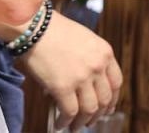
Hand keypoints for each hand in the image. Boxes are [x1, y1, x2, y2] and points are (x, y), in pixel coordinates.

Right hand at [16, 12, 121, 129]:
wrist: (32, 25)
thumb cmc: (52, 28)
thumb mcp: (81, 38)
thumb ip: (89, 59)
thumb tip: (83, 86)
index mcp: (104, 52)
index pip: (116, 83)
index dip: (112, 99)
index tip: (107, 107)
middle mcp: (97, 66)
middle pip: (104, 99)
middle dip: (98, 114)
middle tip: (91, 120)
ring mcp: (81, 77)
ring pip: (89, 109)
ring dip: (83, 121)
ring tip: (75, 126)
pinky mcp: (63, 87)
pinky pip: (70, 111)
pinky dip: (66, 121)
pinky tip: (60, 123)